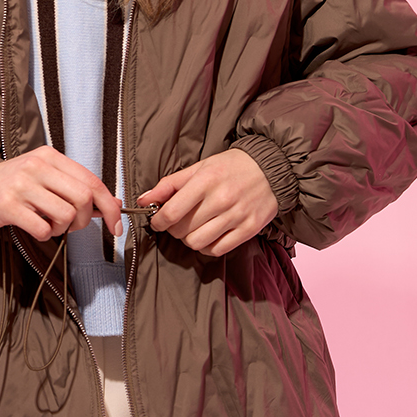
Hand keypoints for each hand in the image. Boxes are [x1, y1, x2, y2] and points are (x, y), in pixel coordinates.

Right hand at [0, 145, 122, 242]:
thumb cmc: (14, 185)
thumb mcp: (46, 177)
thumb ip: (77, 187)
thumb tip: (114, 204)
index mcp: (50, 156)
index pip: (91, 181)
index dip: (109, 206)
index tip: (116, 224)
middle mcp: (36, 166)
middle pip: (83, 198)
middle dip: (84, 220)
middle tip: (72, 225)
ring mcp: (21, 185)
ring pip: (65, 215)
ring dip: (62, 229)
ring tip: (49, 224)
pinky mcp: (8, 206)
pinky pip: (43, 229)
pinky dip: (45, 235)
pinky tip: (35, 228)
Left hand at [137, 149, 277, 257]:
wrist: (272, 168)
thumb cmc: (231, 166)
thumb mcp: (199, 167)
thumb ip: (170, 184)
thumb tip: (144, 200)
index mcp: (205, 181)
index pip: (171, 212)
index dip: (158, 221)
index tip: (157, 221)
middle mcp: (221, 200)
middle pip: (182, 230)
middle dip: (173, 229)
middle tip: (178, 221)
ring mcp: (236, 216)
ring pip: (197, 243)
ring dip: (189, 239)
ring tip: (193, 228)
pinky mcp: (249, 229)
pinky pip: (218, 250)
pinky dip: (208, 246)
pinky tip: (209, 234)